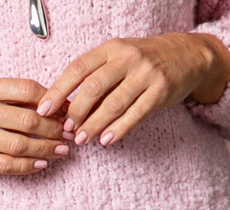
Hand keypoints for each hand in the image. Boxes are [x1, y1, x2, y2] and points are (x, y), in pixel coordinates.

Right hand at [0, 80, 69, 174]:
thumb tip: (47, 103)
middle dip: (54, 128)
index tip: (65, 109)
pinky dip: (26, 166)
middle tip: (69, 133)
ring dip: (45, 149)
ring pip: (19, 145)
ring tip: (61, 151)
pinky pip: (4, 165)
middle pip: (28, 120)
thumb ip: (9, 94)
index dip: (52, 100)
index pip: (28, 90)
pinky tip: (41, 164)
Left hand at [35, 34, 229, 148]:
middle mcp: (127, 57)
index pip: (78, 69)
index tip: (43, 110)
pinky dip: (119, 129)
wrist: (185, 55)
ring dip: (94, 125)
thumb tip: (63, 107)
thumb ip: (95, 78)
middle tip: (66, 130)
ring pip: (113, 103)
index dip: (58, 91)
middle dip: (76, 112)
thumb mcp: (117, 59)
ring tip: (82, 140)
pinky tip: (106, 141)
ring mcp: (145, 73)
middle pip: (93, 87)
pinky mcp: (161, 90)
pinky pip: (136, 113)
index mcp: (110, 49)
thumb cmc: (142, 62)